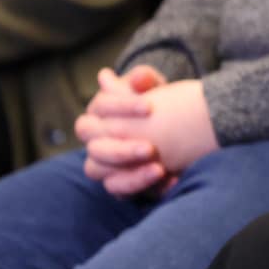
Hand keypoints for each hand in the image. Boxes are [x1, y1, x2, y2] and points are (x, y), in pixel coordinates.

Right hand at [78, 66, 171, 195]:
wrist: (174, 123)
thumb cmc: (157, 100)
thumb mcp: (155, 87)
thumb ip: (146, 79)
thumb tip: (139, 78)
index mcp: (98, 112)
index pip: (99, 108)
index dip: (121, 107)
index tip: (150, 108)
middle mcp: (95, 139)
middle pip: (94, 147)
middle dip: (122, 150)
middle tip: (151, 149)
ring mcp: (103, 163)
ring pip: (99, 172)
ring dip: (130, 174)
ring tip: (160, 170)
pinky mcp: (119, 181)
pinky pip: (120, 191)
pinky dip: (143, 187)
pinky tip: (170, 181)